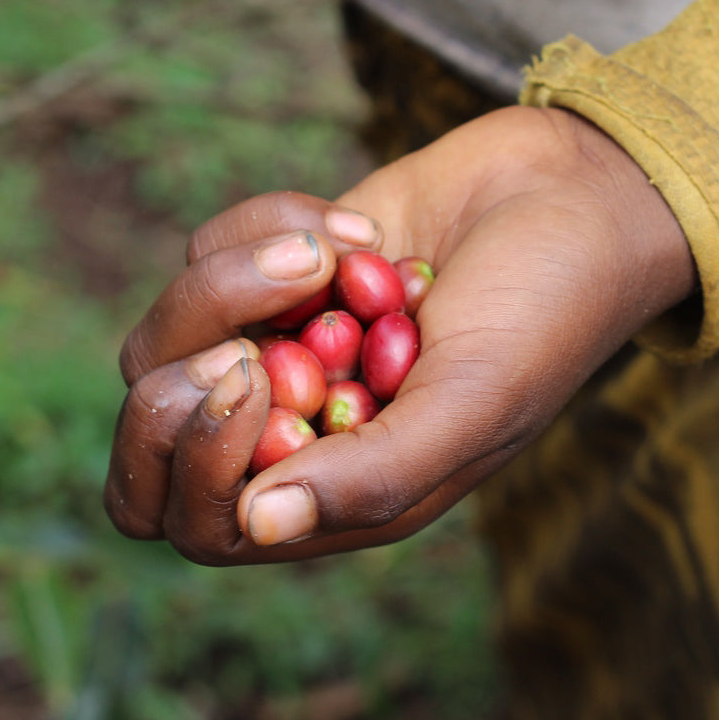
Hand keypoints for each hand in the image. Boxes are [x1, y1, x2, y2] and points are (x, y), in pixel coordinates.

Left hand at [105, 106, 694, 563]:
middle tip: (257, 339)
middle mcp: (286, 426)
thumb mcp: (473, 405)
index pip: (198, 521)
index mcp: (334, 489)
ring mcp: (269, 344)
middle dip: (182, 379)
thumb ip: (374, 478)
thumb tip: (258, 524)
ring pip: (167, 334)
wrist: (565, 195)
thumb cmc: (541, 313)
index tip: (260, 376)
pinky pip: (208, 248)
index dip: (197, 464)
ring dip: (239, 282)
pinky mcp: (265, 269)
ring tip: (348, 253)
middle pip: (153, 433)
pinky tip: (363, 232)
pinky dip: (277, 225)